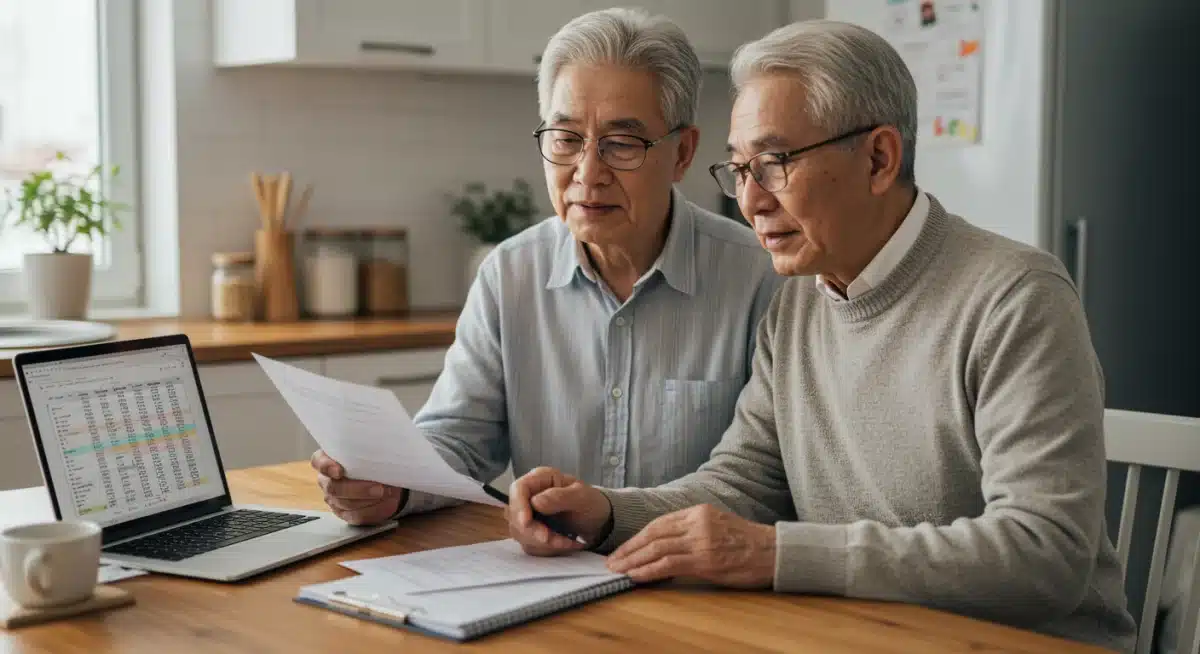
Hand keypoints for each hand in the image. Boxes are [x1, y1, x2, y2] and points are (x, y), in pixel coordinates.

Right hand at [310, 449, 405, 524]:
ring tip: (388, 494)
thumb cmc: (372, 459)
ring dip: (369, 500)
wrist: (383, 478)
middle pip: (334, 488)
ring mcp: (333, 498)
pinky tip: (388, 503)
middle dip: (358, 489)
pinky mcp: (344, 513)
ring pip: (346, 504)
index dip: (326, 467)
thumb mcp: (370, 450)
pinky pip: (356, 516)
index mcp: (327, 459)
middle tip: (380, 488)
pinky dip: (374, 510)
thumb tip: (382, 448)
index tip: (339, 471)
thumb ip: (368, 450)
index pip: (318, 462)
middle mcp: (326, 480)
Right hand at [507, 467, 611, 555]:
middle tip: (554, 539)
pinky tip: (565, 544)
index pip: (518, 489)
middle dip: (533, 531)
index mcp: (541, 479)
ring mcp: (529, 515)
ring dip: (543, 543)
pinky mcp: (531, 532)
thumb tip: (535, 502)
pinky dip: (547, 549)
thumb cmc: (591, 503)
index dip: (519, 507)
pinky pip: (530, 545)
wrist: (598, 521)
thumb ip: (560, 497)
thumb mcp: (582, 497)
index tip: (526, 523)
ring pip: (521, 533)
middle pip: (515, 515)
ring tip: (567, 542)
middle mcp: (530, 496)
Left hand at [606, 504, 775, 588]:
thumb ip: (693, 530)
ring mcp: (701, 540)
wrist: (775, 552)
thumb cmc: (748, 544)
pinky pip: (668, 564)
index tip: (624, 548)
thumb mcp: (718, 525)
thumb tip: (666, 546)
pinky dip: (648, 570)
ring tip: (618, 570)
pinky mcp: (705, 559)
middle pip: (653, 533)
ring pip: (657, 548)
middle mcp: (697, 522)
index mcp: (699, 511)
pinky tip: (636, 576)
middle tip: (612, 560)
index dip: (638, 537)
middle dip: (629, 548)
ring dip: (633, 560)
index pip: (659, 523)